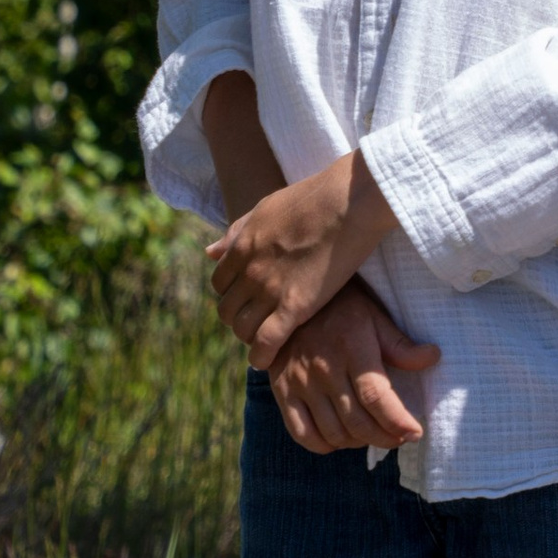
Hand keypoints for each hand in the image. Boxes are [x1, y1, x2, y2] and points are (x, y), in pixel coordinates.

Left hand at [207, 149, 396, 362]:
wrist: (347, 201)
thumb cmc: (313, 198)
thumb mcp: (265, 208)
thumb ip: (237, 232)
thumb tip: (210, 251)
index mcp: (241, 247)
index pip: (219, 284)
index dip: (231, 295)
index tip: (247, 300)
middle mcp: (249, 272)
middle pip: (227, 310)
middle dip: (238, 318)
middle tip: (258, 321)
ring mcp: (270, 290)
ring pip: (242, 329)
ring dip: (250, 337)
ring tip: (266, 339)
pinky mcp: (295, 306)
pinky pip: (266, 342)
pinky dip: (262, 355)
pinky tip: (268, 359)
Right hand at [261, 278, 440, 453]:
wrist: (289, 302)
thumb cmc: (341, 308)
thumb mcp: (374, 317)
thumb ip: (400, 344)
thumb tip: (433, 357)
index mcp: (351, 349)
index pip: (375, 397)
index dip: (397, 421)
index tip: (414, 433)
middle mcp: (324, 370)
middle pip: (357, 421)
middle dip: (384, 437)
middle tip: (399, 437)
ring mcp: (299, 384)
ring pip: (333, 432)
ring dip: (358, 442)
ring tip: (373, 434)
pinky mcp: (282, 392)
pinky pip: (302, 433)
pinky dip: (324, 445)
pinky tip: (341, 438)